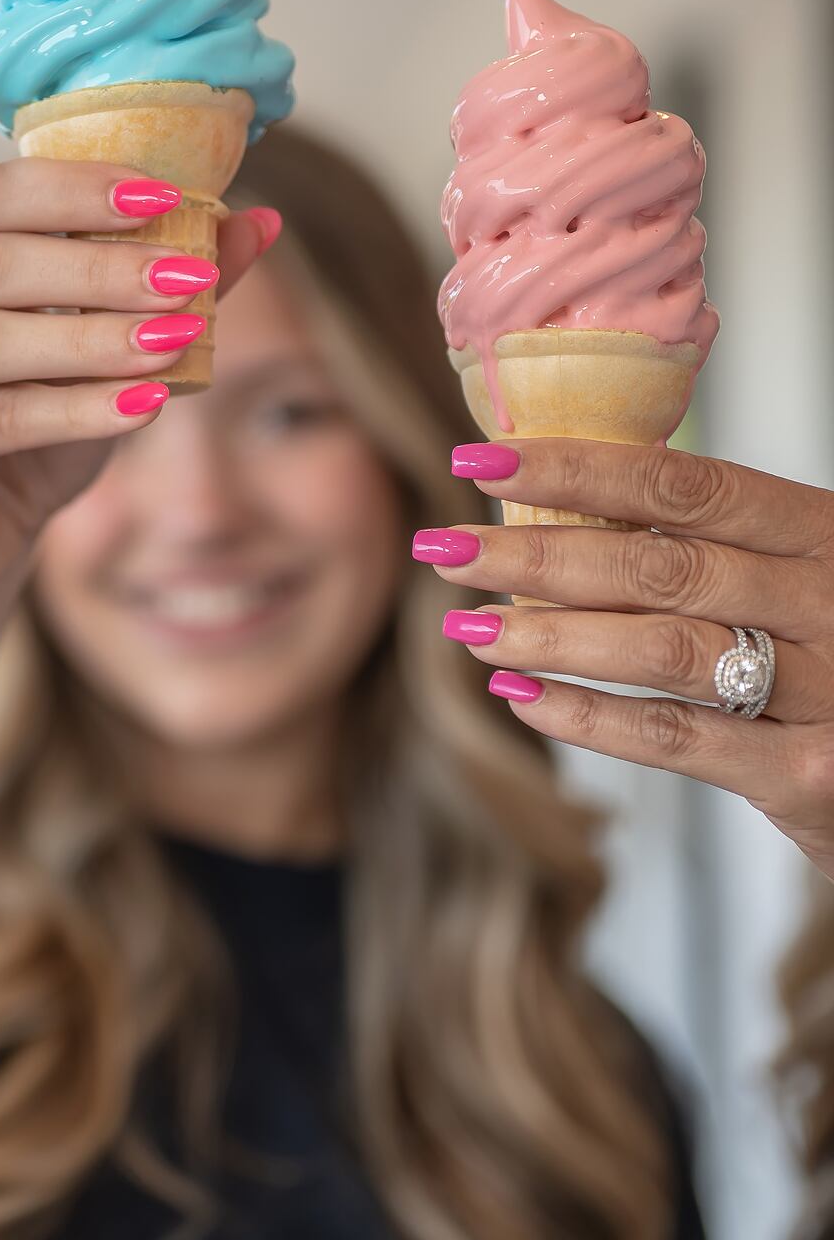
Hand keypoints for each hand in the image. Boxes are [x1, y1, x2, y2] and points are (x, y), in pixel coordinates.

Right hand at [0, 162, 276, 614]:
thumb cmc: (31, 429)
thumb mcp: (107, 351)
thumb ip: (166, 286)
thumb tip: (257, 223)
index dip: (76, 189)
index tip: (165, 197)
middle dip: (96, 265)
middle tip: (187, 274)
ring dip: (88, 336)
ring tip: (174, 340)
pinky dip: (70, 410)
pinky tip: (141, 408)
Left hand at [419, 438, 833, 877]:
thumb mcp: (797, 580)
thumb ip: (709, 547)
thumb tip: (559, 506)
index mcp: (820, 533)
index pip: (685, 484)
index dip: (577, 469)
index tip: (479, 463)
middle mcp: (830, 598)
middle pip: (659, 565)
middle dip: (536, 555)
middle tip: (443, 551)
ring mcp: (828, 690)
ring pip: (662, 650)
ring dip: (550, 635)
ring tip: (468, 628)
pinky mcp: (811, 776)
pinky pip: (678, 738)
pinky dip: (589, 718)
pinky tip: (523, 696)